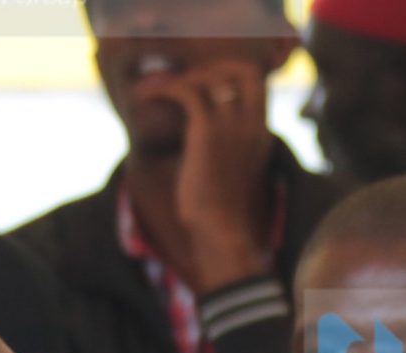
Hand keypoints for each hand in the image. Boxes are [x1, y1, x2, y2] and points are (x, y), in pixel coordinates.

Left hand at [151, 60, 274, 291]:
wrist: (222, 231)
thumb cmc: (220, 210)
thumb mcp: (227, 171)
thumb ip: (222, 144)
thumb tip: (195, 134)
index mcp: (260, 132)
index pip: (254, 80)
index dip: (228, 72)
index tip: (203, 83)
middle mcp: (251, 123)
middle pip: (240, 69)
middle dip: (209, 68)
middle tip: (182, 84)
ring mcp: (231, 124)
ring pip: (209, 76)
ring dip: (180, 78)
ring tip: (155, 91)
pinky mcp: (207, 130)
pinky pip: (185, 90)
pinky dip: (162, 88)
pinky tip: (145, 97)